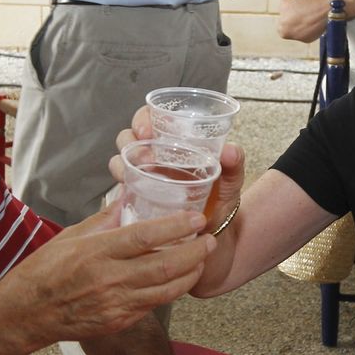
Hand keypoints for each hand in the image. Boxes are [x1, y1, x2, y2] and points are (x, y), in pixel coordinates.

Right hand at [0, 208, 213, 342]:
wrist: (28, 313)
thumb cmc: (45, 269)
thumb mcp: (72, 235)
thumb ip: (104, 219)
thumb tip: (129, 197)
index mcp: (97, 252)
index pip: (145, 237)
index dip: (176, 227)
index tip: (196, 218)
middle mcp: (110, 279)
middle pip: (165, 266)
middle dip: (195, 252)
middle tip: (210, 239)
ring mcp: (117, 304)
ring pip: (167, 289)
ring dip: (190, 273)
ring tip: (203, 258)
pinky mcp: (120, 321)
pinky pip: (154, 304)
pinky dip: (172, 290)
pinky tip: (180, 278)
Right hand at [112, 107, 244, 234]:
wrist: (214, 235)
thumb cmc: (221, 201)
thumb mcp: (230, 181)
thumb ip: (234, 164)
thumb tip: (230, 151)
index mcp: (175, 142)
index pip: (151, 118)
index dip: (143, 118)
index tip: (147, 130)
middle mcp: (156, 155)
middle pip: (129, 136)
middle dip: (130, 140)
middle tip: (145, 156)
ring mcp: (144, 175)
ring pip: (121, 158)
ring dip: (122, 162)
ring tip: (135, 173)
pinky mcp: (137, 196)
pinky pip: (121, 186)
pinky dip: (121, 184)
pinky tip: (128, 189)